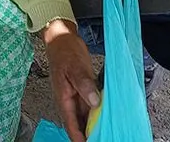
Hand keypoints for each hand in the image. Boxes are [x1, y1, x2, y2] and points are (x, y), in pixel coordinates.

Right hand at [44, 21, 100, 141]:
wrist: (61, 38)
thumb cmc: (65, 51)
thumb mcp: (75, 67)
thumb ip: (84, 85)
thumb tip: (95, 103)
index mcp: (63, 99)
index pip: (71, 125)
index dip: (79, 138)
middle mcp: (69, 101)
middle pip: (79, 125)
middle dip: (89, 134)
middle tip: (104, 137)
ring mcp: (76, 96)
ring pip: (85, 117)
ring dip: (94, 125)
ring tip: (107, 132)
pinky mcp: (83, 91)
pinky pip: (90, 107)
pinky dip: (97, 113)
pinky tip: (108, 116)